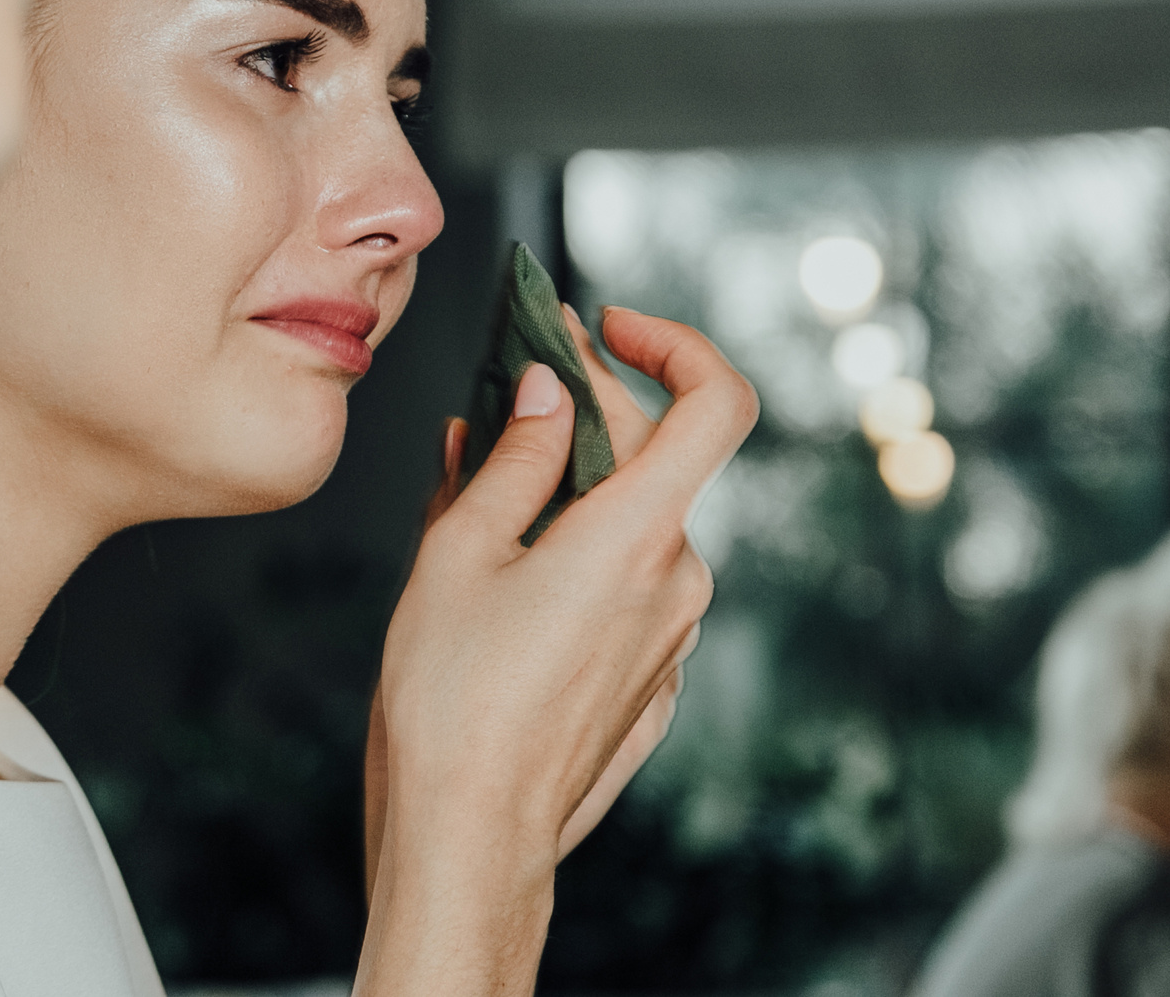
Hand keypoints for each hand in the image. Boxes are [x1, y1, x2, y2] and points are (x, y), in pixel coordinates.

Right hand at [356, 306, 755, 996]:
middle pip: (655, 457)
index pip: (716, 403)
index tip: (605, 329)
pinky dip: (577, 552)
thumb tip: (542, 396)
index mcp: (639, 536)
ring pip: (635, 525)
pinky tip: (504, 561)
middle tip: (508, 381)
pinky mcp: (650, 682)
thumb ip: (512, 460)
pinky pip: (626, 588)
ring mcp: (671, 637)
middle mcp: (677, 581)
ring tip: (479, 481)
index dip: (674, 344)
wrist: (468, 839)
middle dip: (584, 408)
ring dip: (571, 486)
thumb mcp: (458, 553)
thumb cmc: (453, 705)